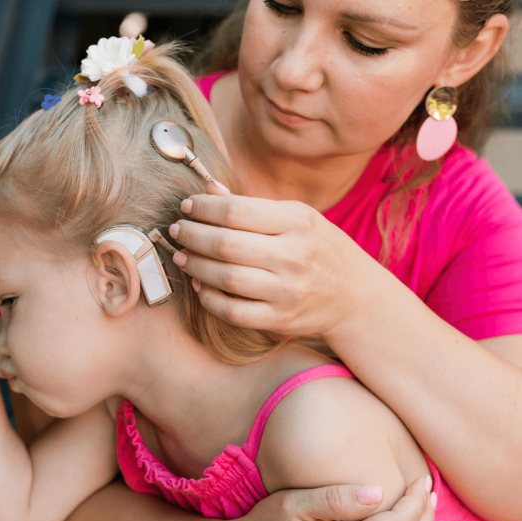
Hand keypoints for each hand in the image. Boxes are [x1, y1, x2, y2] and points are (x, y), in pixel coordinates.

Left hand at [171, 191, 383, 338]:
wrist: (355, 295)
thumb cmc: (320, 249)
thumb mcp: (298, 218)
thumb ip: (252, 206)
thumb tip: (208, 189)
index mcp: (298, 222)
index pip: (236, 211)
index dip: (203, 208)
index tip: (187, 206)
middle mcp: (294, 256)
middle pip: (226, 244)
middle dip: (192, 235)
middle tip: (177, 231)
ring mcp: (287, 291)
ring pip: (226, 278)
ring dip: (195, 266)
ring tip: (182, 256)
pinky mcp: (280, 319)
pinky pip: (233, 311)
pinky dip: (210, 298)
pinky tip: (200, 285)